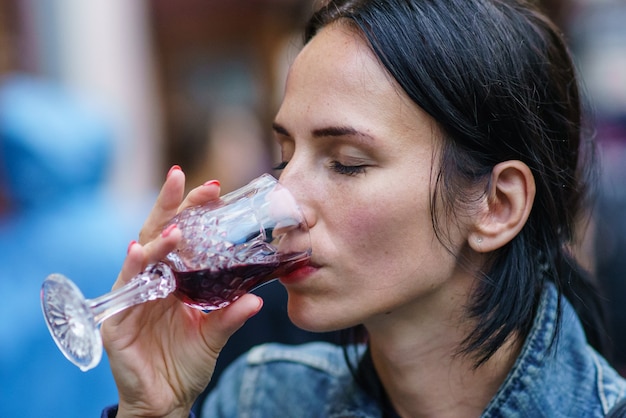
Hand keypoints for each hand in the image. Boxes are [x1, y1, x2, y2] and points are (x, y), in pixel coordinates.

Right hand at [101, 167, 262, 417]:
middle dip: (169, 206)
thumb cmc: (186, 362)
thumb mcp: (214, 335)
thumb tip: (259, 299)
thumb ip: (231, 315)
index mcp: (174, 279)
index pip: (182, 236)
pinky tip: (138, 253)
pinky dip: (132, 269)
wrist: (167, 400)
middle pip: (158, 235)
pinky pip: (124, 290)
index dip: (193, 210)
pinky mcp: (118, 319)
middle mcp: (152, 281)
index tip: (214, 187)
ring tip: (176, 230)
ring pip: (140, 257)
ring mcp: (132, 296)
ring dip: (156, 241)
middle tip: (181, 179)